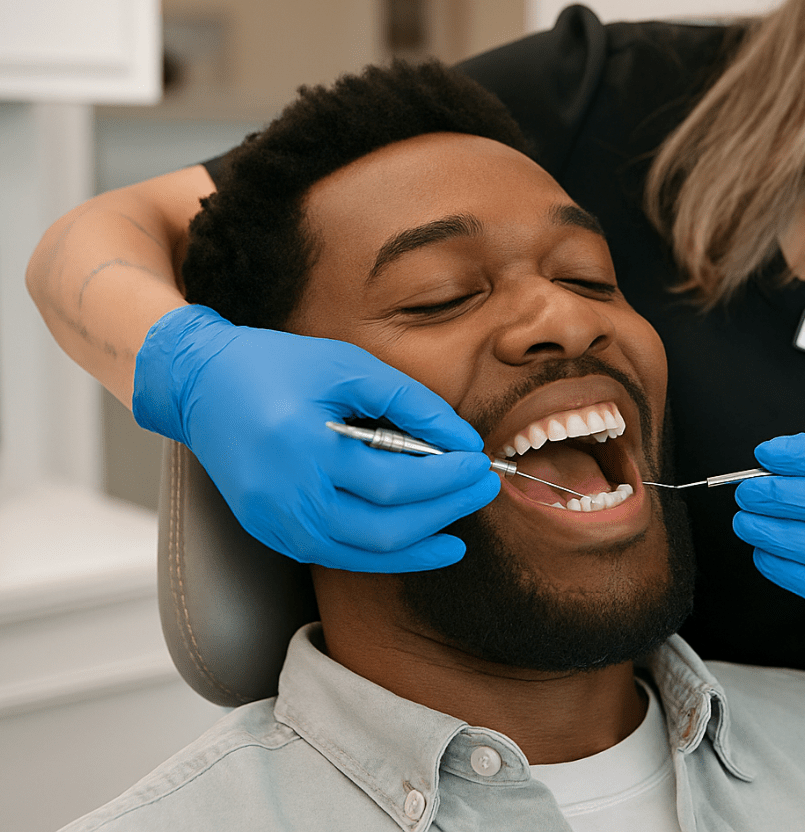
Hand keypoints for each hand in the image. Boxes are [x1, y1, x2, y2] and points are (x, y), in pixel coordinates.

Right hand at [133, 305, 498, 570]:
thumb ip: (411, 402)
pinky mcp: (273, 535)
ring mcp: (277, 524)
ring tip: (464, 523)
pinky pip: (342, 557)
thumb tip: (464, 439)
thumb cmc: (277, 365)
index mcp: (304, 448)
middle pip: (387, 526)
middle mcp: (288, 497)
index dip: (446, 477)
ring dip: (424, 542)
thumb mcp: (348, 365)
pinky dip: (388, 554)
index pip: (394, 481)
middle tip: (484, 486)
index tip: (481, 461)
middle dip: (447, 509)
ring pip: (367, 553)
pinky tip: (425, 543)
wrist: (201, 385)